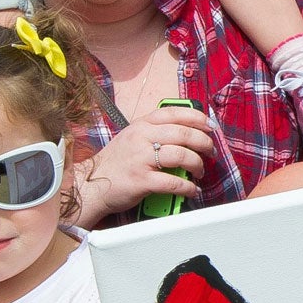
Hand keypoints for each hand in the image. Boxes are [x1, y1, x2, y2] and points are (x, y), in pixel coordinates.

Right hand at [74, 105, 214, 222]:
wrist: (91, 183)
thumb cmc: (115, 162)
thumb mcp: (131, 137)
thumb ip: (154, 131)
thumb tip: (185, 134)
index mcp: (141, 124)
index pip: (174, 113)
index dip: (197, 118)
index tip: (211, 126)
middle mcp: (141, 137)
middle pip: (183, 134)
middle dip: (204, 143)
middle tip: (210, 151)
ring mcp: (141, 159)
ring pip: (181, 155)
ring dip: (197, 164)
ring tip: (200, 171)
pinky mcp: (141, 180)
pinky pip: (173, 182)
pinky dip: (187, 187)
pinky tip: (192, 189)